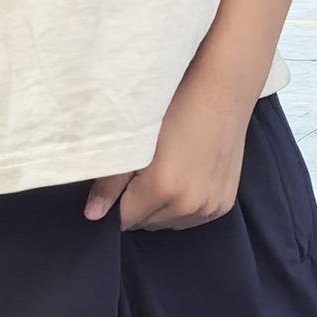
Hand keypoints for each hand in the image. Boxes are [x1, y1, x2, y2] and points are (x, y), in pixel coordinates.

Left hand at [84, 73, 250, 230]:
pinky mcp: (224, 204)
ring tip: (169, 172)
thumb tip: (92, 214)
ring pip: (169, 223)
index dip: (117, 202)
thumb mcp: (136, 141)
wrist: (222, 92)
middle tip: (147, 171)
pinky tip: (188, 177)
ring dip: (163, 207)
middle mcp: (187, 205)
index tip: (122, 182)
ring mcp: (209, 207)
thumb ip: (110, 183)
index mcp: (160, 188)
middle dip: (140, 204)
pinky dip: (186, 205)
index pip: (123, 220)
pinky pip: (193, 218)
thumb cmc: (177, 109)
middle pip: (146, 223)